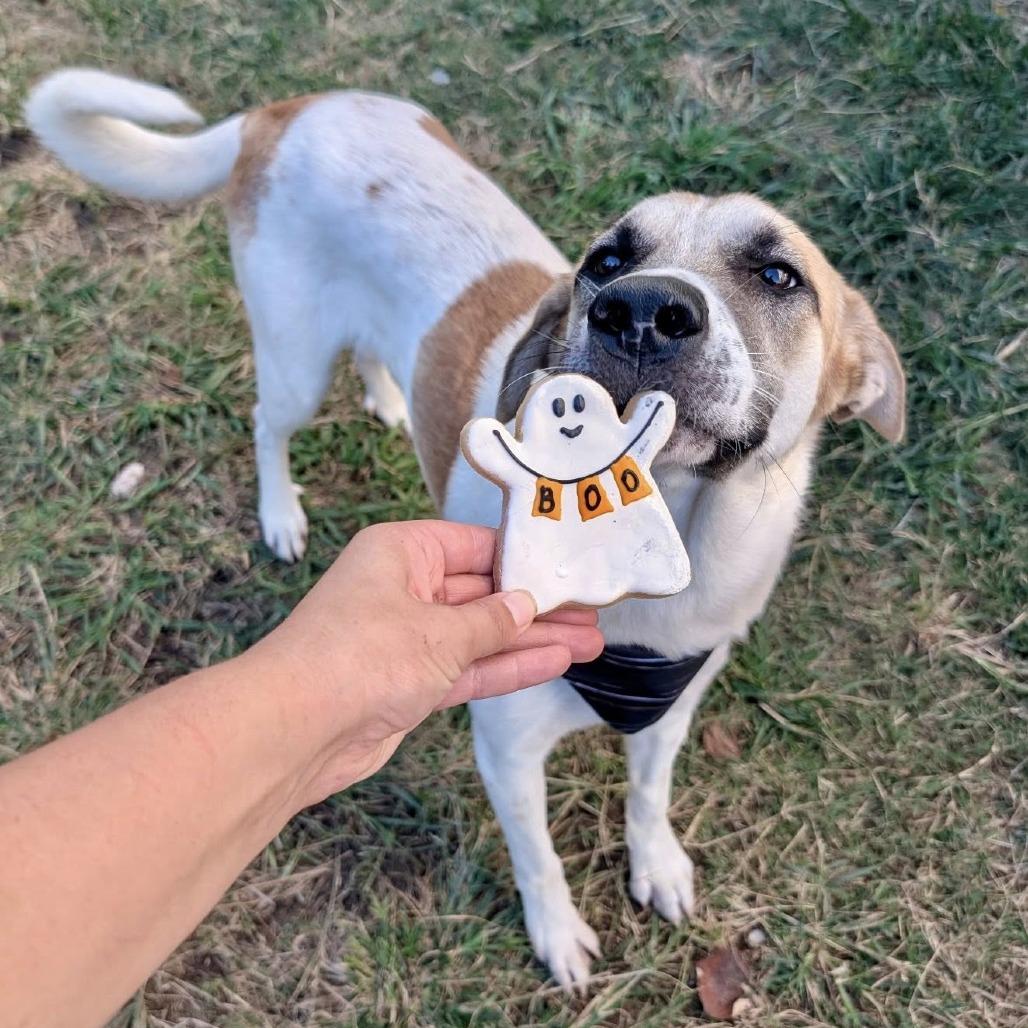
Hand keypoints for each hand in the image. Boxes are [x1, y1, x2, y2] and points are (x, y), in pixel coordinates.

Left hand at [252, 520, 603, 801]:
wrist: (296, 730)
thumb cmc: (360, 656)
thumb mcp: (439, 631)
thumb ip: (490, 621)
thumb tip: (524, 605)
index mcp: (400, 552)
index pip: (473, 545)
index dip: (522, 556)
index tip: (568, 565)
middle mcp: (402, 589)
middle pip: (481, 592)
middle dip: (536, 604)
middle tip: (591, 610)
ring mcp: (406, 640)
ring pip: (480, 634)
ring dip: (531, 639)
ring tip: (589, 640)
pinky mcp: (409, 684)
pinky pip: (467, 668)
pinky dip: (506, 667)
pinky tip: (554, 662)